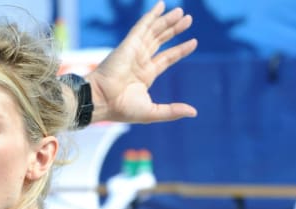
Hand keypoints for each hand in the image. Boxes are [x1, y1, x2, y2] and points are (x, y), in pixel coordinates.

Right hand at [86, 1, 197, 123]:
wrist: (101, 101)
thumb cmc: (121, 109)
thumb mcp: (152, 111)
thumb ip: (172, 110)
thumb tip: (194, 112)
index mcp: (145, 75)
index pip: (166, 58)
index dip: (180, 49)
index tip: (193, 42)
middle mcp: (140, 61)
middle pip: (160, 41)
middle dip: (173, 30)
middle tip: (188, 19)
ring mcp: (134, 51)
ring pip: (153, 31)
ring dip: (166, 21)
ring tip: (182, 12)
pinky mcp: (128, 44)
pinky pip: (142, 26)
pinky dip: (151, 16)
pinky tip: (161, 6)